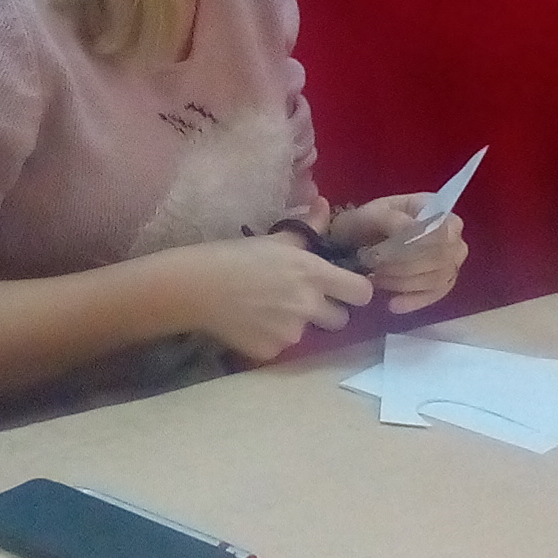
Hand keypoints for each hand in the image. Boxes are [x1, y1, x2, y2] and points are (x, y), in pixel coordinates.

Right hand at [170, 235, 371, 363]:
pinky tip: (252, 324)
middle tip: (303, 301)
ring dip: (298, 325)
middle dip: (328, 312)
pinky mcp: (271, 352)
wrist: (195, 287)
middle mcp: (309, 306)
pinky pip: (282, 348)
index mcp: (314, 274)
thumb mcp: (275, 238)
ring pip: (310, 335)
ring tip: (269, 310)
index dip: (357, 291)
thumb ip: (308, 227)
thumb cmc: (235, 256)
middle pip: (342, 320)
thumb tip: (324, 204)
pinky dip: (271, 339)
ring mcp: (291, 333)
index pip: (362, 292)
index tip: (346, 289)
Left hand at [334, 194, 469, 313]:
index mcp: (435, 207)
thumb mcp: (371, 215)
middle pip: (440, 258)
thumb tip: (413, 230)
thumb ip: (392, 220)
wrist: (357, 242)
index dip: (414, 247)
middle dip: (402, 267)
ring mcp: (451, 258)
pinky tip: (393, 304)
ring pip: (437, 278)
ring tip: (376, 280)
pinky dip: (414, 301)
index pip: (441, 232)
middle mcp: (451, 232)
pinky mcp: (443, 281)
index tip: (379, 255)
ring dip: (403, 283)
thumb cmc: (366, 224)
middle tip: (372, 269)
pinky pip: (436, 294)